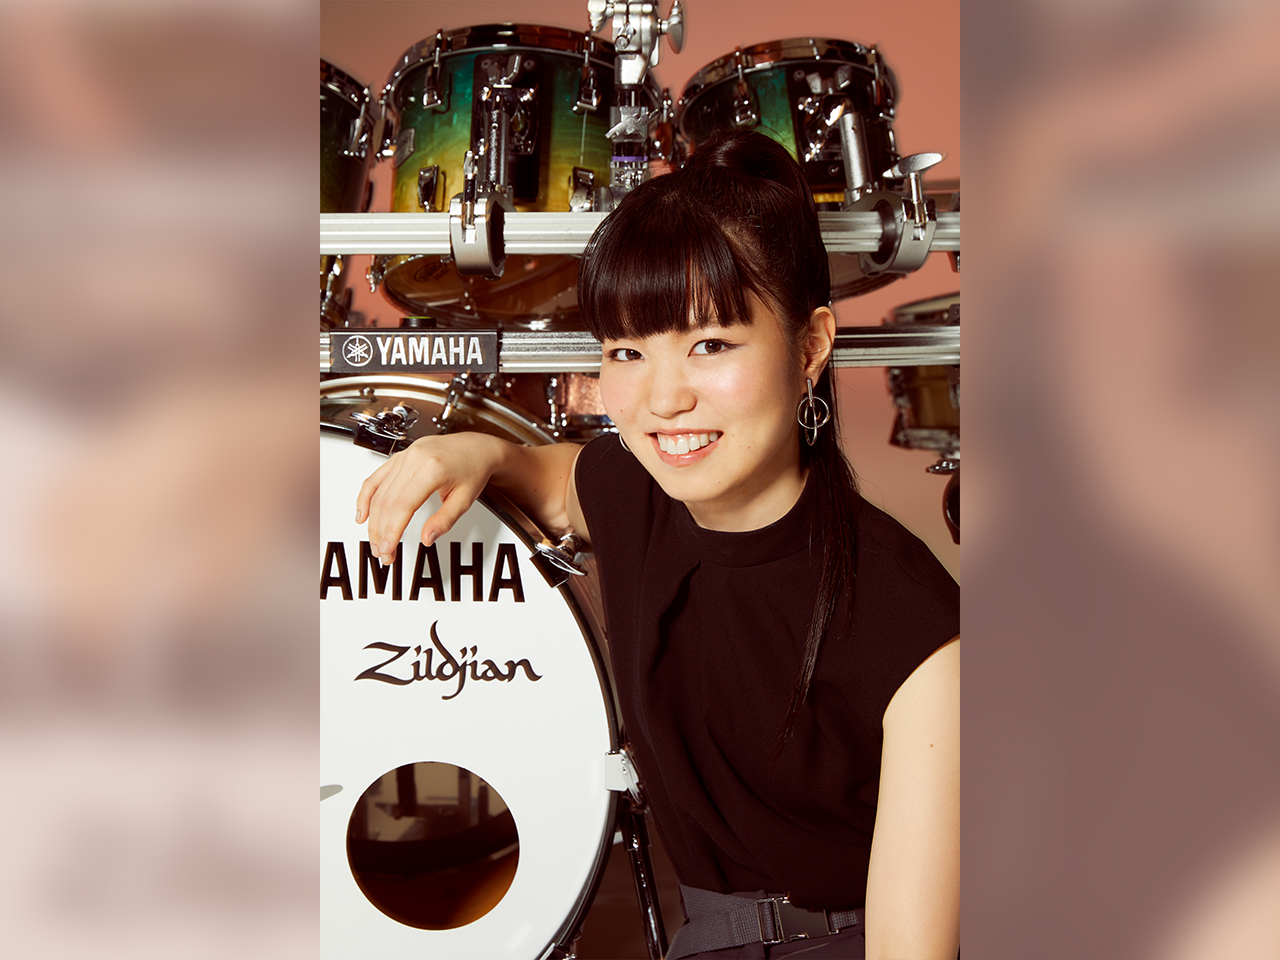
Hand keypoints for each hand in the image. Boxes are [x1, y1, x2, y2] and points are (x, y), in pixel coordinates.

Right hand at [355, 432, 506, 564]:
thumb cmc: (473, 469)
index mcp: (432, 469)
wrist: (477, 447)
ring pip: (379, 492)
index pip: (403, 506)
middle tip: (382, 552)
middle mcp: (415, 459)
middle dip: (381, 531)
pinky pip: (376, 477)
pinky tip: (362, 514)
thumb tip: (427, 539)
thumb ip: (445, 520)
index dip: (392, 531)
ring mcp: (405, 456)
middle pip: (387, 501)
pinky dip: (365, 496)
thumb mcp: (465, 500)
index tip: (388, 550)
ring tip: (376, 541)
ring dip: (373, 520)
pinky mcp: (400, 456)